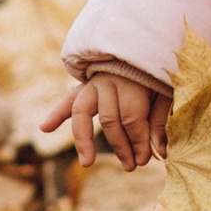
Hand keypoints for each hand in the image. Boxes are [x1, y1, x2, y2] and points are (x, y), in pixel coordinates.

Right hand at [38, 70, 167, 167]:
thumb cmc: (158, 73)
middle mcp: (109, 79)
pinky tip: (44, 128)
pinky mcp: (85, 86)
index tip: (145, 159)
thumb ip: (159, 120)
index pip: (131, 117)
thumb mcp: (166, 92)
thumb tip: (160, 153)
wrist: (144, 44)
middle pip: (109, 119)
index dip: (138, 141)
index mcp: (132, 78)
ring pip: (83, 112)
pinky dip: (56, 113)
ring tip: (87, 163)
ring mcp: (93, 82)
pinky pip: (69, 100)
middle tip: (131, 166)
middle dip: (120, 146)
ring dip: (84, 140)